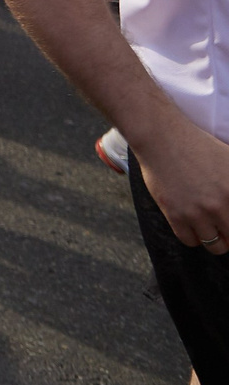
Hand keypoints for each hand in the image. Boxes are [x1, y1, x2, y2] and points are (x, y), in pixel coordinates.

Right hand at [137, 122, 228, 255]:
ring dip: (216, 240)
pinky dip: (194, 237)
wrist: (162, 138)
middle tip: (225, 227)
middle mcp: (220, 204)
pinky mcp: (175, 214)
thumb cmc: (198, 146)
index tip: (228, 220)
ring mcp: (197, 211)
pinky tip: (193, 225)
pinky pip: (190, 241)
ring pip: (215, 245)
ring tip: (211, 229)